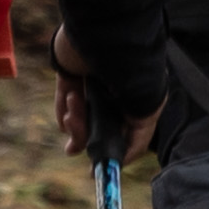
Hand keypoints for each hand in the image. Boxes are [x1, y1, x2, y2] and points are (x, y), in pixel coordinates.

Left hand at [52, 24, 156, 160]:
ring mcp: (91, 90)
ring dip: (75, 120)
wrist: (105, 38)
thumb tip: (119, 162)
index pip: (120, 137)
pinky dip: (63, 109)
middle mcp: (112, 99)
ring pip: (78, 124)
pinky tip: (72, 95)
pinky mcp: (70, 79)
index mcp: (133, 104)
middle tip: (75, 138)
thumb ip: (137, 141)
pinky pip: (63, 107)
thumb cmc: (132, 72)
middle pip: (95, 134)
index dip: (110, 154)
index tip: (96, 171)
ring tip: (76, 101)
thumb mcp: (145, 112)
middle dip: (84, 137)